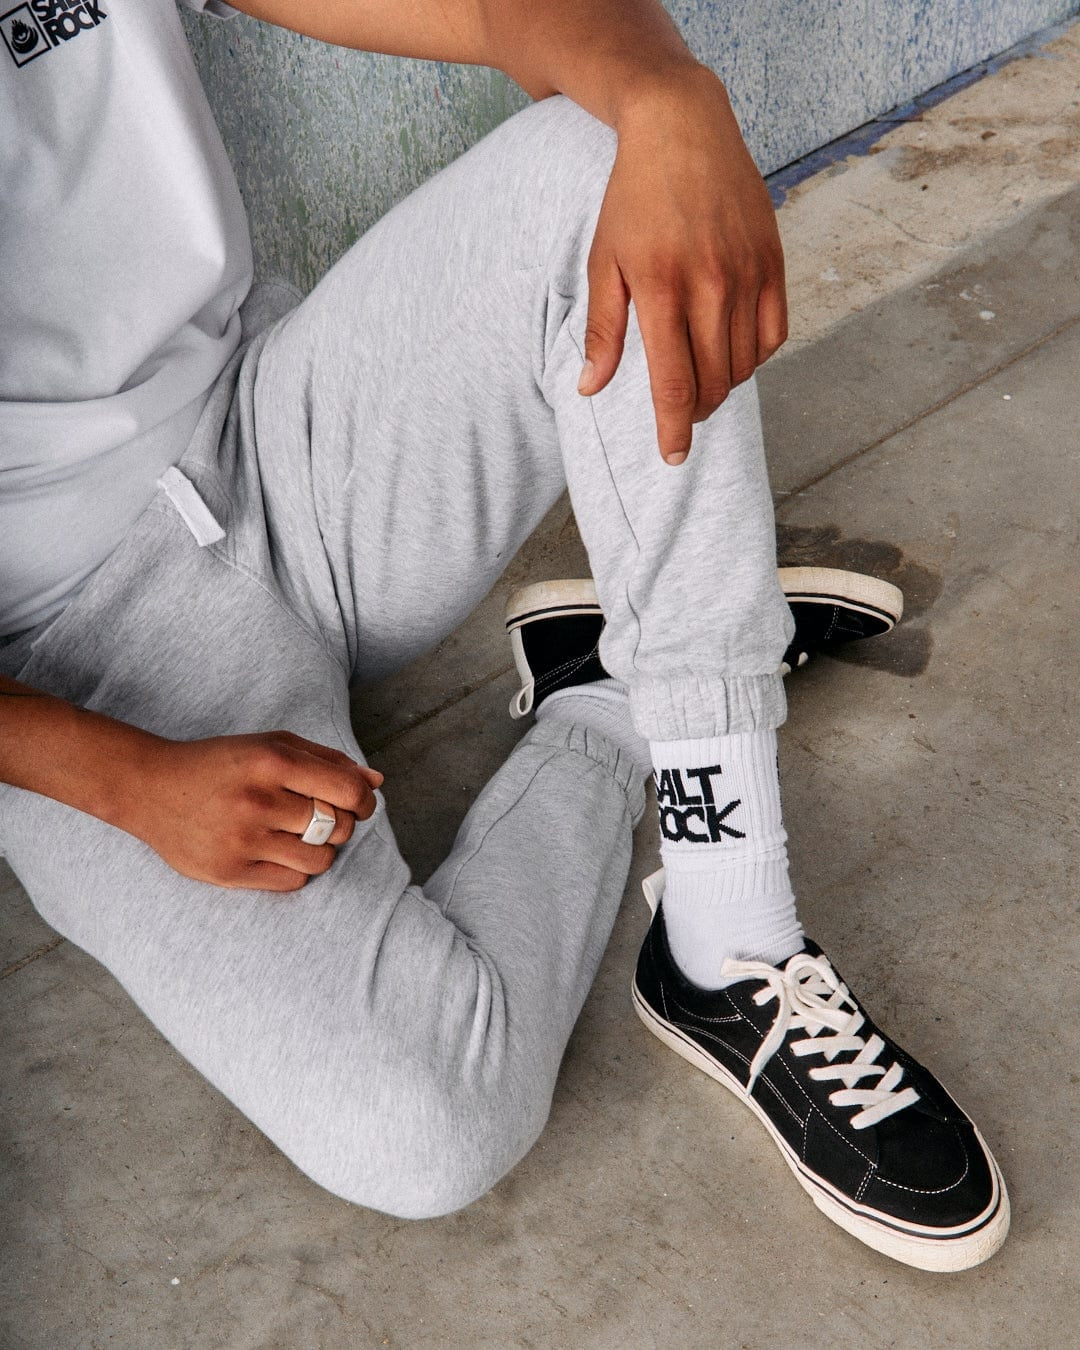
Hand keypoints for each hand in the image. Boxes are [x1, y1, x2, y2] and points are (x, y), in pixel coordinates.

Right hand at [125, 731, 382, 890]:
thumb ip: (327, 760)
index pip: (348, 790)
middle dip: (341, 823)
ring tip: (299, 835)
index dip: (364, 800)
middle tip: (320, 816)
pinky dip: (296, 869)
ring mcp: (242, 840)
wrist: (149, 788)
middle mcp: (258, 801)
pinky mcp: (228, 872)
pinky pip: (292, 881)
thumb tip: (377, 781)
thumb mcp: (272, 746)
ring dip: (320, 849)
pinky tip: (277, 851)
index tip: (358, 801)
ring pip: (320, 860)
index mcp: (271, 762)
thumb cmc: (221, 763)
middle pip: (338, 827)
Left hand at [578, 67, 787, 463]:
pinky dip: (754, 356)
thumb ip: (603, 330)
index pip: (674, 382)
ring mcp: (748, 274)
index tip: (673, 457)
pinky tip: (731, 351)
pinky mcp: (773, 262)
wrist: (683, 128)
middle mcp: (711, 285)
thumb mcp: (604, 261)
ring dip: (723, 385)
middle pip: (714, 381)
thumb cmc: (633, 198)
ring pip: (745, 364)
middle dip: (696, 410)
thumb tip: (591, 389)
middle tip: (680, 413)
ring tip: (701, 380)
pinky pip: (773, 334)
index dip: (674, 428)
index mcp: (662, 289)